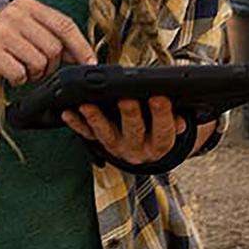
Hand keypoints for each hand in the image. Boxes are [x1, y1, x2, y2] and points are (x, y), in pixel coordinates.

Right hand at [0, 0, 96, 87]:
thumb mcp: (24, 30)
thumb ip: (51, 37)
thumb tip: (83, 54)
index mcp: (27, 5)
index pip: (64, 24)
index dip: (81, 46)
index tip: (90, 62)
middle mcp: (15, 13)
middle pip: (54, 48)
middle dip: (50, 66)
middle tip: (36, 69)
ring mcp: (1, 30)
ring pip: (39, 62)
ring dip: (33, 74)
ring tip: (20, 69)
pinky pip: (19, 73)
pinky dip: (17, 80)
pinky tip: (8, 73)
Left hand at [62, 96, 185, 165]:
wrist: (143, 151)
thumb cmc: (159, 126)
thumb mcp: (172, 125)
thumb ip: (176, 119)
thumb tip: (181, 118)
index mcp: (159, 145)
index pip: (164, 131)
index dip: (163, 115)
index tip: (159, 97)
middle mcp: (137, 150)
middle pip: (134, 132)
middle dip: (130, 114)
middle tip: (126, 99)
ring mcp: (116, 147)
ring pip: (105, 135)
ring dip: (96, 119)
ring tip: (87, 105)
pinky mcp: (98, 144)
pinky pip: (86, 135)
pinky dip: (76, 124)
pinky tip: (67, 112)